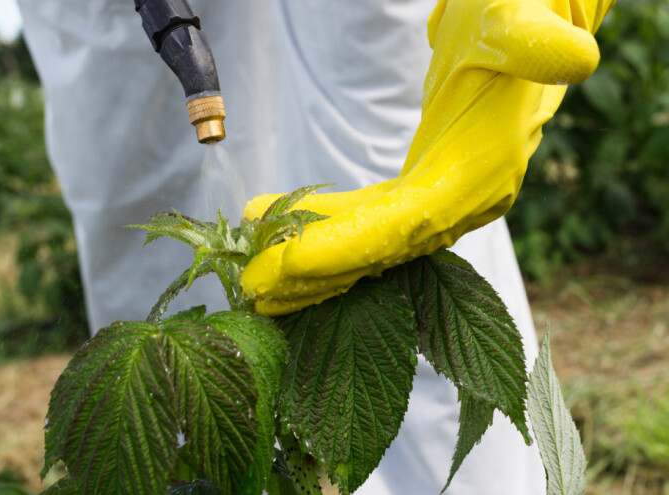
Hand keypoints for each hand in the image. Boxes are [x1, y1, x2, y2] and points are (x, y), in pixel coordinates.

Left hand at [241, 0, 614, 315]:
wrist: (523, 31)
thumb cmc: (514, 23)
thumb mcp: (520, 23)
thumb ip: (535, 43)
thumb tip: (573, 57)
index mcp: (481, 172)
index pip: (405, 225)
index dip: (344, 248)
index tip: (283, 267)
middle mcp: (464, 201)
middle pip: (380, 251)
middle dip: (315, 274)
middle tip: (250, 290)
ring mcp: (444, 201)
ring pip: (370, 244)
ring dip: (313, 264)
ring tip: (254, 277)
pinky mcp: (424, 191)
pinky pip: (368, 222)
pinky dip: (324, 229)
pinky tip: (280, 225)